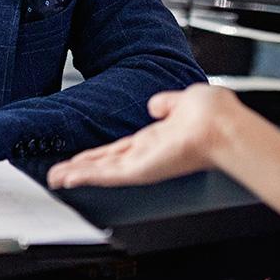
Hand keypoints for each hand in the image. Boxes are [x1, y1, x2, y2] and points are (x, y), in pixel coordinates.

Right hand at [47, 84, 243, 188]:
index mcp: (157, 137)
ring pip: (103, 171)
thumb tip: (157, 104)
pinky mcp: (142, 169)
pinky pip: (108, 174)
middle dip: (81, 168)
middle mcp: (148, 153)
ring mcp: (144, 163)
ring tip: (56, 178)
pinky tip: (69, 177)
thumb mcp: (185, 101)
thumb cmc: (214, 114)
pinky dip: (86, 176)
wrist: (224, 125)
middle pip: (106, 162)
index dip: (99, 153)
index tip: (82, 156)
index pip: (120, 148)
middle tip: (59, 174)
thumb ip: (168, 104)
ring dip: (77, 174)